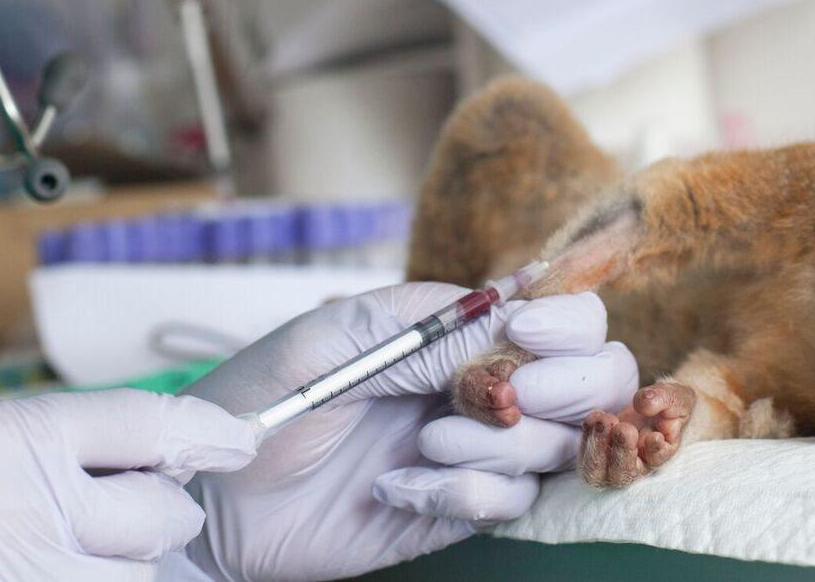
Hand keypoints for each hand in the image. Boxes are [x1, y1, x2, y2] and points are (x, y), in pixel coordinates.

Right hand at [0, 391, 255, 581]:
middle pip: (155, 520)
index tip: (238, 442)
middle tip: (136, 515)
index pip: (140, 428)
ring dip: (119, 572)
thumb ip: (27, 447)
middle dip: (160, 519)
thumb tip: (124, 461)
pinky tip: (43, 574)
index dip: (206, 435)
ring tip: (73, 555)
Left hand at [173, 284, 635, 580]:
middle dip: (566, 388)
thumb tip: (519, 302)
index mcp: (456, 328)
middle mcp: (482, 384)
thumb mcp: (335, 344)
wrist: (216, 497)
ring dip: (500, 448)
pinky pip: (514, 506)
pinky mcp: (460, 511)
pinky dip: (466, 498)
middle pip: (597, 379)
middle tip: (496, 400)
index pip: (565, 313)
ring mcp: (478, 450)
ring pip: (562, 447)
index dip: (569, 322)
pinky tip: (399, 490)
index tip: (527, 334)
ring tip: (423, 449)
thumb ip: (431, 331)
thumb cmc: (261, 397)